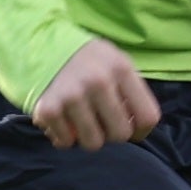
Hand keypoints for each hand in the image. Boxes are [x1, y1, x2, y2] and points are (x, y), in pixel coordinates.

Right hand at [32, 38, 161, 149]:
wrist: (42, 45)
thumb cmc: (88, 61)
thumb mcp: (116, 62)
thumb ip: (131, 91)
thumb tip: (137, 129)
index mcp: (120, 68)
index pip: (148, 117)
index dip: (141, 130)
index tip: (130, 127)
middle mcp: (98, 81)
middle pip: (120, 134)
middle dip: (112, 133)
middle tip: (102, 122)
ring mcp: (72, 96)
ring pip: (93, 144)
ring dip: (88, 137)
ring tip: (82, 120)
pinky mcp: (48, 109)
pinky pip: (65, 142)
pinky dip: (64, 136)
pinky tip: (63, 119)